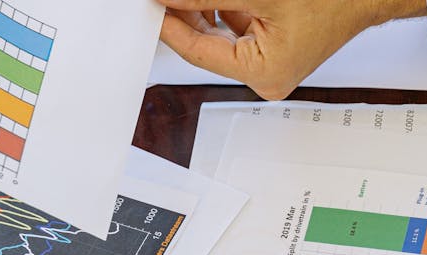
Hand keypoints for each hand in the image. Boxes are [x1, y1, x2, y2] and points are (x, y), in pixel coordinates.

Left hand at [157, 0, 426, 99]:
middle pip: (206, 42)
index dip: (170, 23)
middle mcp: (267, 75)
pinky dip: (223, 7)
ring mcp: (270, 61)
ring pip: (220, 31)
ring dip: (205, 7)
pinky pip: (237, 25)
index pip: (198, 51)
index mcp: (265, 74)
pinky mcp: (274, 45)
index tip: (152, 5)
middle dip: (186, 12)